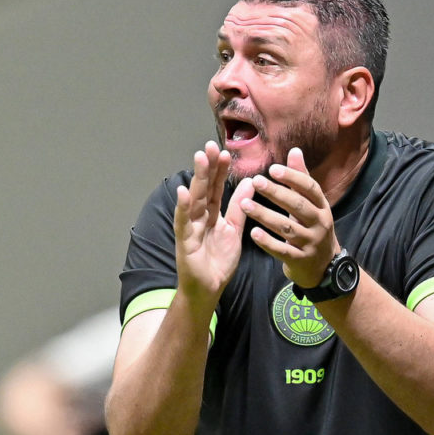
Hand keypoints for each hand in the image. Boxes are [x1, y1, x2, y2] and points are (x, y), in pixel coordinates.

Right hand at [174, 141, 254, 304]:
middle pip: (203, 188)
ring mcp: (190, 227)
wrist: (209, 288)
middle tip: (211, 146)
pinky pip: (184, 222)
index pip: (216, 187)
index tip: (226, 152)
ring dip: (196, 179)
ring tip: (200, 159)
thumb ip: (240, 207)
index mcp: (211, 213)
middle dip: (207, 167)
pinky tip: (183, 193)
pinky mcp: (185, 241)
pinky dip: (183, 207)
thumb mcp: (234, 230)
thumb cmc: (219, 261)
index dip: (220, 170)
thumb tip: (250, 183)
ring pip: (194, 199)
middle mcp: (199, 216)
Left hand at [240, 147, 338, 287]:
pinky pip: (282, 250)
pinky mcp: (300, 260)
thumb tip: (294, 150)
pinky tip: (252, 233)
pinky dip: (267, 242)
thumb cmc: (312, 229)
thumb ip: (301, 179)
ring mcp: (311, 243)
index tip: (272, 168)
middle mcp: (320, 223)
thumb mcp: (312, 205)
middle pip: (298, 205)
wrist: (324, 267)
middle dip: (276, 193)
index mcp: (322, 206)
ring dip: (265, 215)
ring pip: (286, 227)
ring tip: (245, 205)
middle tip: (256, 181)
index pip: (309, 188)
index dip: (292, 177)